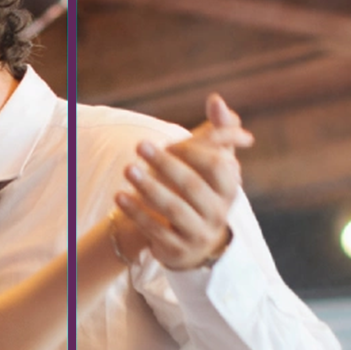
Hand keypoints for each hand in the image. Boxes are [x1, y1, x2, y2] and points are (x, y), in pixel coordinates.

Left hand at [114, 93, 252, 270]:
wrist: (197, 243)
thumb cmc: (203, 192)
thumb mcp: (215, 164)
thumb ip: (218, 131)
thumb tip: (216, 99)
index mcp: (230, 189)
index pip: (215, 166)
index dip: (192, 152)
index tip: (168, 140)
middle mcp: (219, 212)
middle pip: (191, 186)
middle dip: (165, 164)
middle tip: (140, 146)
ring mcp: (199, 233)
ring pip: (173, 209)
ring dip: (149, 187)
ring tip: (128, 169)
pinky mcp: (178, 250)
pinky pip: (156, 230)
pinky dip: (137, 213)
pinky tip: (120, 196)